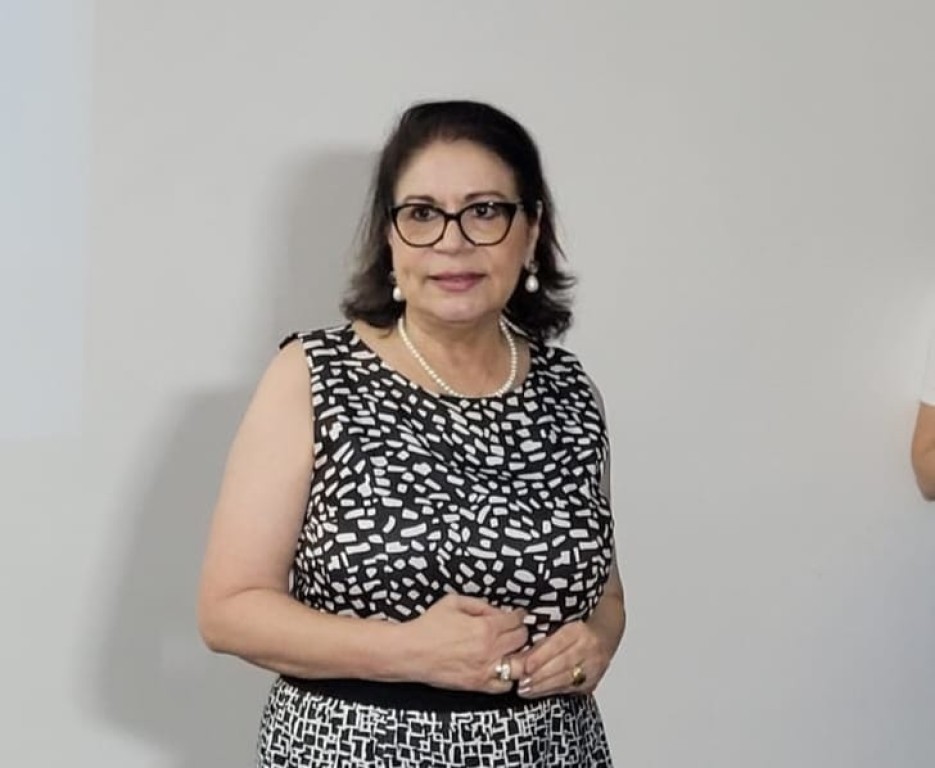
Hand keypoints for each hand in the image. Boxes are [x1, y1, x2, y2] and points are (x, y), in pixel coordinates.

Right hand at [403, 594, 528, 693]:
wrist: (410, 652)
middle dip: (520, 631)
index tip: (518, 615)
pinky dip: (508, 677)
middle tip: (514, 629)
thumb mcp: (454, 602)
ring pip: (519, 664)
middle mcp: (489, 650)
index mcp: (485, 628)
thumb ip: (480, 604)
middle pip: (521, 640)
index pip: (516, 620)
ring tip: (512, 649)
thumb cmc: (428, 626)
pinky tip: (502, 667)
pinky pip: (505, 685)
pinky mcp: (477, 685)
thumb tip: (497, 611)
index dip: (519, 615)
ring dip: (519, 654)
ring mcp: (485, 670)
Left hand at [515, 620, 609, 697]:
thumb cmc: (576, 633)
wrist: (604, 638)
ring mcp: (593, 667)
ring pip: (566, 679)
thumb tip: (518, 658)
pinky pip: (569, 688)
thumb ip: (540, 643)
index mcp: (579, 631)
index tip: (525, 666)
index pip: (559, 644)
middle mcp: (589, 649)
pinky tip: (538, 692)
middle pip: (563, 664)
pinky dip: (551, 691)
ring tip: (526, 690)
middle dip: (540, 675)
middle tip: (521, 683)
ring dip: (543, 686)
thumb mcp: (559, 630)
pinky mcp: (592, 682)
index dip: (541, 656)